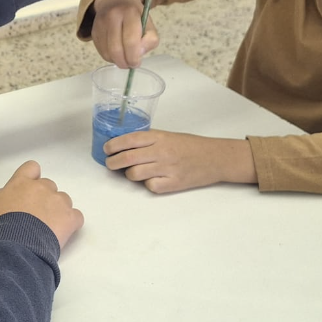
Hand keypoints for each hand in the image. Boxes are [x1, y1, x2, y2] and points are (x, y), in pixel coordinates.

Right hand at [0, 160, 83, 248]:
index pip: (31, 168)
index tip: (27, 191)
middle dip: (43, 197)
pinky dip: (70, 224)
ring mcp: (58, 202)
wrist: (12, 248)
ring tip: (47, 228)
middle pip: (48, 185)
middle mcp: (41, 188)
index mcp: (20, 183)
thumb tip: (5, 195)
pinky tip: (60, 234)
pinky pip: (76, 216)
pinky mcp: (70, 218)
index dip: (31, 178)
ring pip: (63, 200)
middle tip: (34, 215)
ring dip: (57, 210)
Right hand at [91, 0, 160, 67]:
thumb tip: (138, 54)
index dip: (134, 57)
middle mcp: (112, 16)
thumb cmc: (135, 15)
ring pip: (107, 53)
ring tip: (124, 58)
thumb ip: (150, 40)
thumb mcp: (149, 23)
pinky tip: (116, 53)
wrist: (115, 0)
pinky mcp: (93, 31)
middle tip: (130, 65)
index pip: (131, 41)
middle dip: (124, 62)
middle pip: (116, 49)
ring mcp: (100, 24)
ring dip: (116, 61)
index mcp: (130, 13)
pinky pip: (101, 52)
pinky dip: (110, 57)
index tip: (137, 62)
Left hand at [103, 131, 256, 193]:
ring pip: (135, 174)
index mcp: (159, 137)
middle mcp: (162, 152)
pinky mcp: (173, 184)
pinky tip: (153, 179)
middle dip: (113, 163)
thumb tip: (124, 143)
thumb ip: (149, 139)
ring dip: (130, 174)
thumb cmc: (191, 146)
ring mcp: (167, 168)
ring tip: (134, 172)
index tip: (106, 149)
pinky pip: (150, 186)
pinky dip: (148, 184)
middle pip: (127, 158)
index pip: (129, 140)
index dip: (113, 145)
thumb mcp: (169, 136)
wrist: (215, 158)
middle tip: (110, 164)